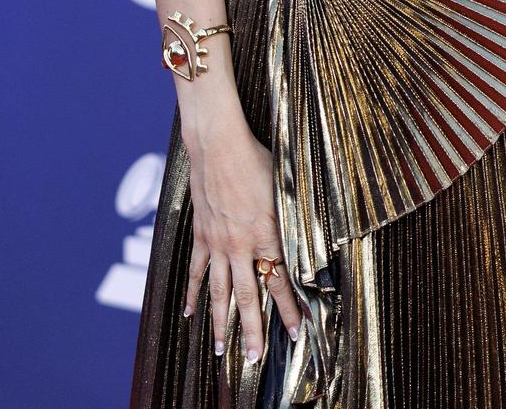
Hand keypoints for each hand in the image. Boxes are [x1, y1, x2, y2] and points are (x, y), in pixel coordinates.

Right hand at [183, 125, 304, 367]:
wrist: (219, 147)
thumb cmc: (259, 162)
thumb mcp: (288, 190)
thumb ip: (296, 219)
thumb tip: (315, 238)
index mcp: (267, 235)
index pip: (280, 282)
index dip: (289, 309)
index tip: (296, 333)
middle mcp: (241, 246)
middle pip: (248, 297)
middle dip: (253, 331)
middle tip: (255, 358)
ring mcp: (217, 244)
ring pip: (220, 292)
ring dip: (221, 323)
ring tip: (221, 349)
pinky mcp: (202, 236)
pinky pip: (196, 271)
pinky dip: (193, 293)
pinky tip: (190, 313)